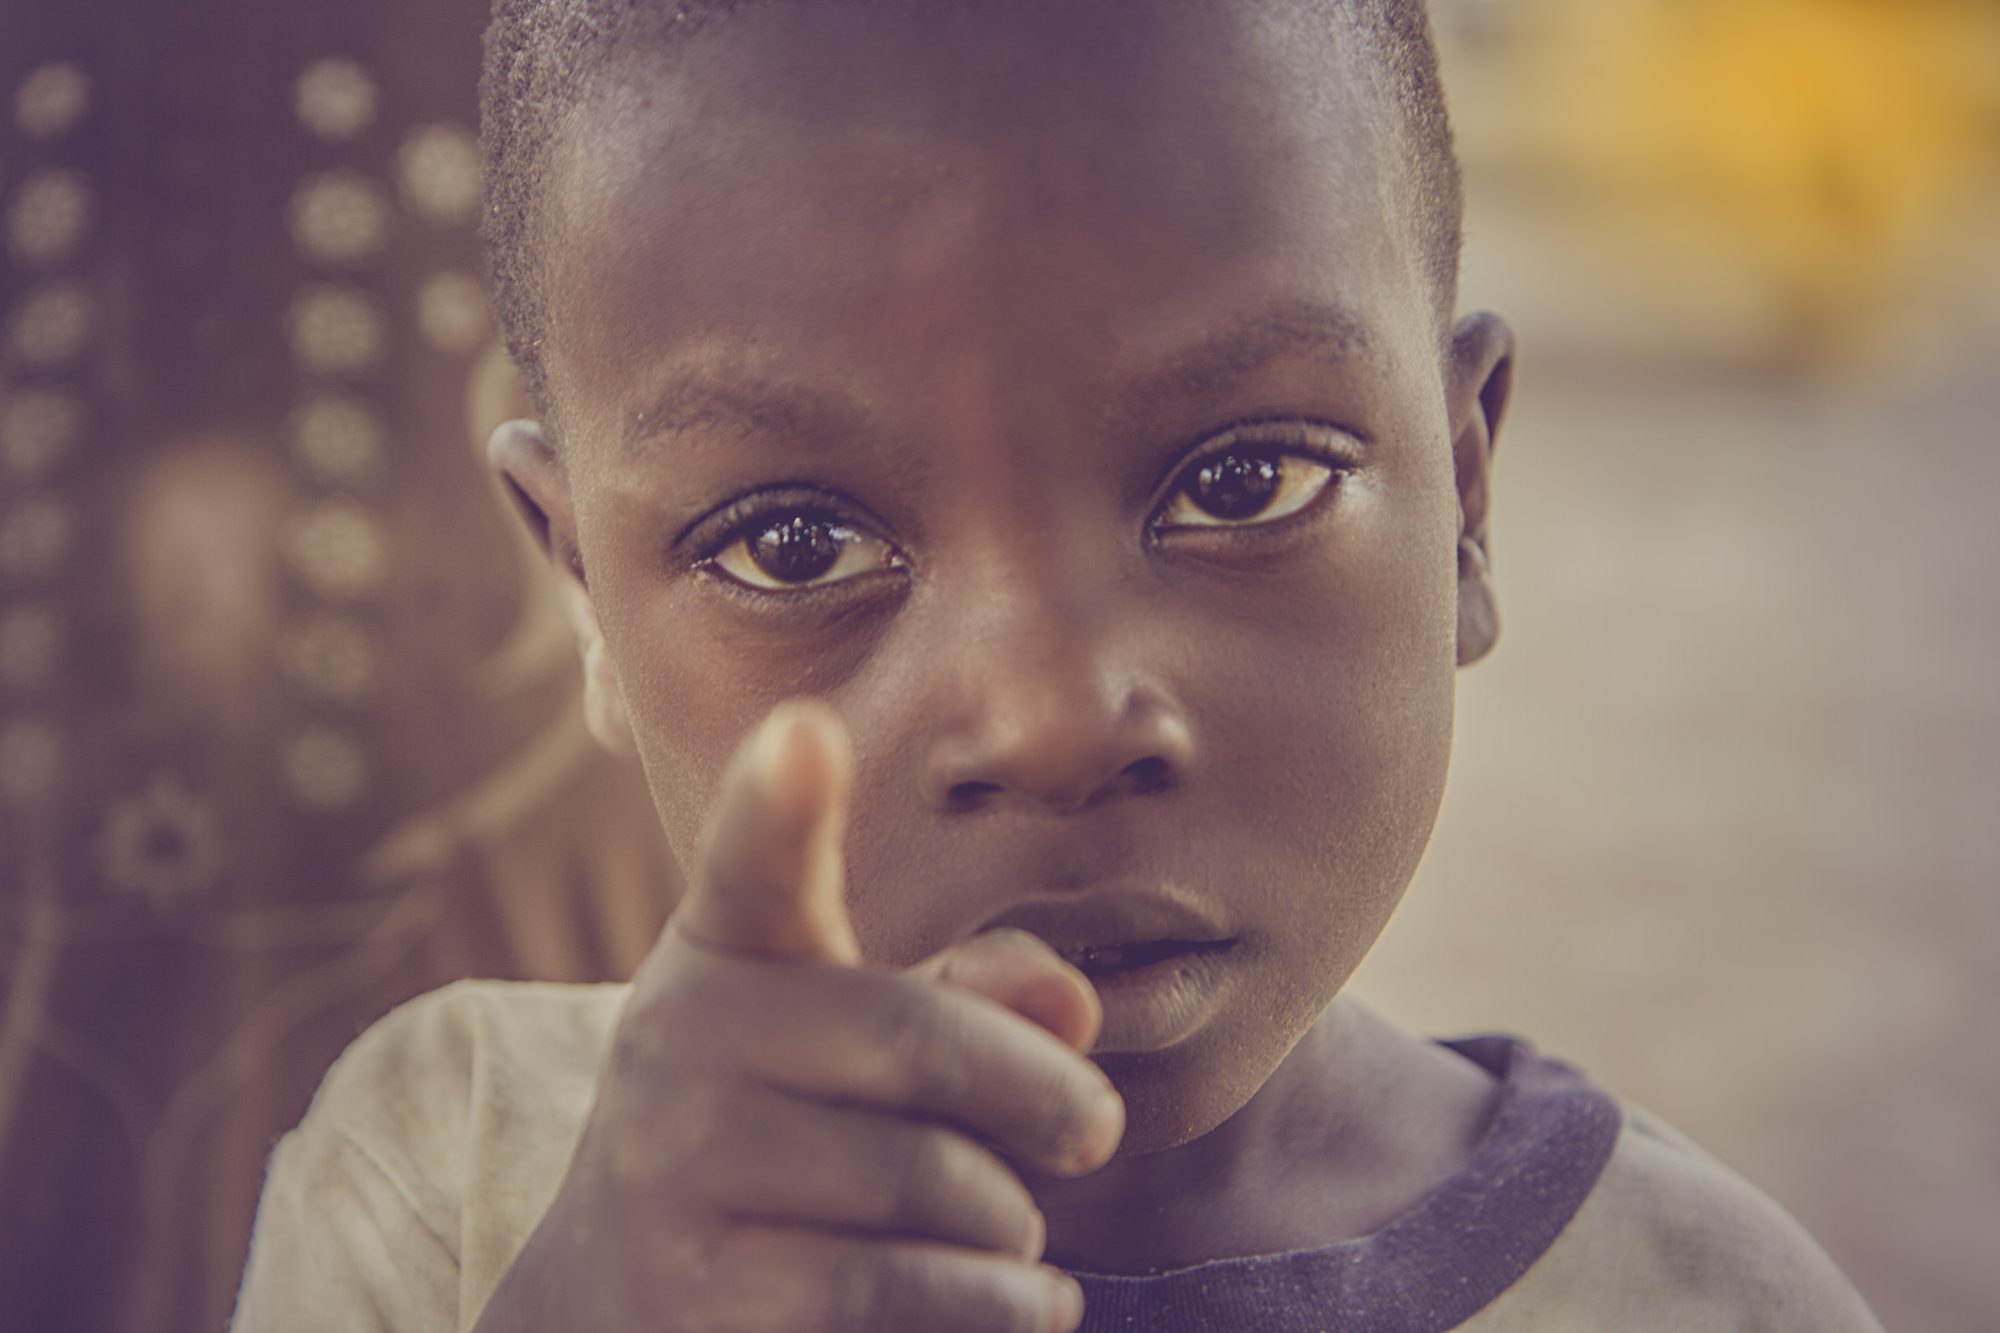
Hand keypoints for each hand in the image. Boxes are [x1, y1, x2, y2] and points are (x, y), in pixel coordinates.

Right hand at [474, 701, 1122, 1332]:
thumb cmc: (788, 1140)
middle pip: (922, 1043)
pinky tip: (1022, 1301)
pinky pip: (908, 1289)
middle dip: (1044, 1097)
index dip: (780, 799)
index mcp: (727, 951)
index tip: (806, 733)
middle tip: (1091, 1130)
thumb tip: (1078, 998)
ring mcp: (677, 1168)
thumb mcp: (863, 1050)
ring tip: (1010, 1229)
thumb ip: (971, 1000)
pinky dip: (998, 1306)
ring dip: (1013, 1222)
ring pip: (934, 1183)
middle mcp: (680, 1039)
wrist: (622, 1302)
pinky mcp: (703, 1294)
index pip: (753, 864)